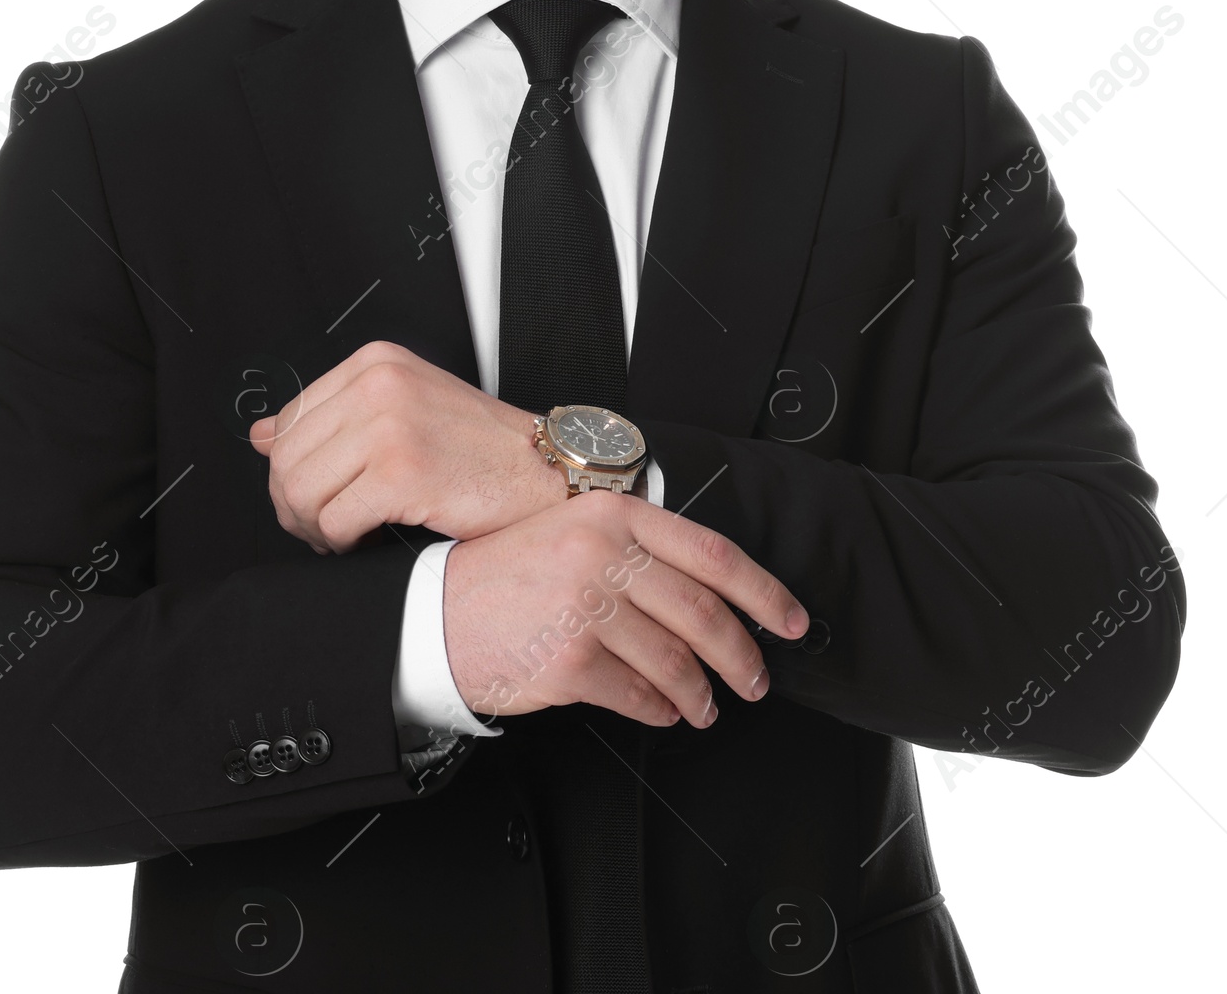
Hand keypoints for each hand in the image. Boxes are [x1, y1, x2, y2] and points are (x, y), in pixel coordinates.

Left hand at [248, 340, 565, 552]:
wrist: (544, 470)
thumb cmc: (481, 448)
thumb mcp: (404, 409)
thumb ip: (332, 418)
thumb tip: (259, 434)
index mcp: (376, 362)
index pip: (290, 420)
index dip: (290, 469)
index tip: (312, 494)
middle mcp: (379, 384)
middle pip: (287, 459)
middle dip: (295, 506)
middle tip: (322, 527)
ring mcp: (389, 425)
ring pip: (302, 492)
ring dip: (314, 528)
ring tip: (342, 535)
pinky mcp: (401, 472)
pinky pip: (334, 521)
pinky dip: (341, 543)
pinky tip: (364, 540)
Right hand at [442, 488, 808, 730]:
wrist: (435, 611)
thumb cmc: (505, 574)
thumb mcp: (571, 533)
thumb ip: (635, 548)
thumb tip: (710, 593)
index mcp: (612, 514)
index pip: (713, 553)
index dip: (764, 592)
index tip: (791, 620)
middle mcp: (602, 555)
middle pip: (704, 612)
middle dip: (742, 655)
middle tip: (756, 678)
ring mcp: (587, 609)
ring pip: (676, 661)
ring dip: (703, 693)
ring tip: (707, 706)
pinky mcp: (571, 662)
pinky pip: (639, 696)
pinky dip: (661, 710)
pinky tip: (665, 711)